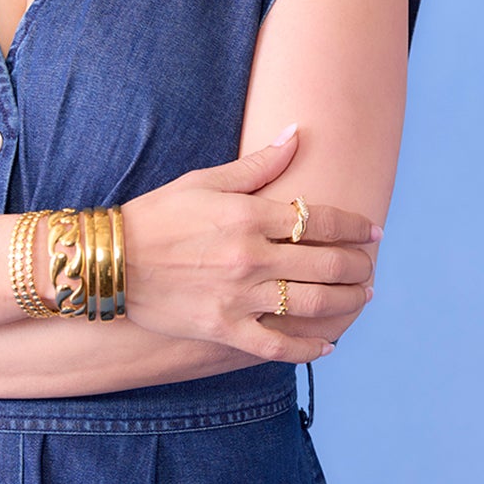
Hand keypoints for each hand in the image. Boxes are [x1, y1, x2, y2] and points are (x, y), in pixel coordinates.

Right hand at [119, 128, 377, 363]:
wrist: (110, 261)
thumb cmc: (157, 215)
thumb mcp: (205, 181)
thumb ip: (258, 164)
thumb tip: (296, 133)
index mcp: (249, 216)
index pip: (321, 220)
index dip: (355, 226)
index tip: (373, 231)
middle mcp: (251, 257)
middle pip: (327, 263)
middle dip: (359, 265)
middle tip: (370, 267)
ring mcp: (239, 297)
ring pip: (313, 304)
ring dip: (347, 302)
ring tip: (362, 297)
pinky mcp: (224, 329)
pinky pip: (278, 346)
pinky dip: (308, 349)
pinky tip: (327, 345)